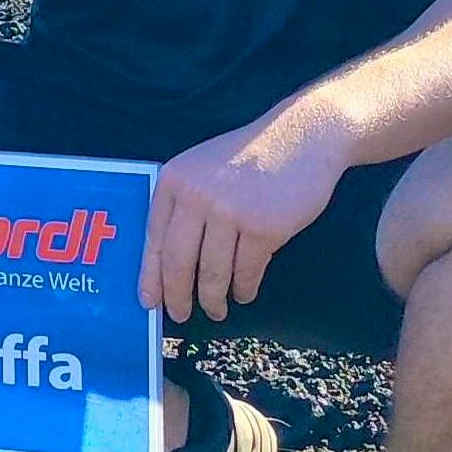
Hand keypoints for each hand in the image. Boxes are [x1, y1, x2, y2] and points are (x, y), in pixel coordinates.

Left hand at [142, 110, 348, 323]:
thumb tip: (167, 259)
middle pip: (178, 262)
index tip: (149, 301)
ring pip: (213, 273)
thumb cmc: (248, 155)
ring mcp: (230, 213)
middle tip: (180, 315)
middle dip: (177, 296)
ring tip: (216, 309)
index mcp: (174, 181)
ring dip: (214, 299)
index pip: (154, 239)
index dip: (151, 276)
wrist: (301, 136)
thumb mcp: (201, 167)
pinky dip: (245, 288)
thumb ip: (182, 202)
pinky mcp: (264, 228)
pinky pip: (248, 271)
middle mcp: (196, 197)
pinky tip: (244, 293)